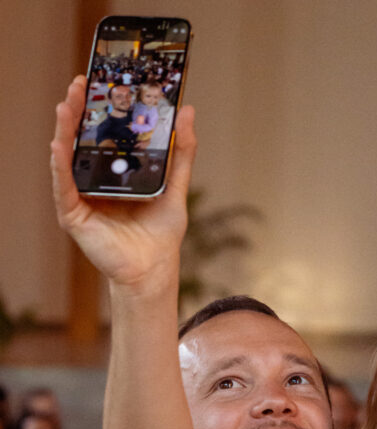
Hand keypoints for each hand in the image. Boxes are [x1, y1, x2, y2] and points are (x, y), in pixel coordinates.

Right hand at [50, 76, 195, 285]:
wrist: (154, 269)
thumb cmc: (161, 233)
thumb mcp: (176, 185)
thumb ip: (182, 152)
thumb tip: (188, 111)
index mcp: (114, 172)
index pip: (101, 134)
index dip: (98, 107)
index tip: (99, 81)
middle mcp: (93, 181)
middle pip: (81, 140)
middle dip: (78, 110)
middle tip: (80, 84)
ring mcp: (81, 197)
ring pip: (67, 157)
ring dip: (64, 130)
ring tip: (67, 105)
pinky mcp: (73, 215)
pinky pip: (63, 186)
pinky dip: (60, 165)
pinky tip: (59, 144)